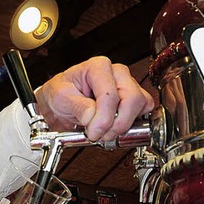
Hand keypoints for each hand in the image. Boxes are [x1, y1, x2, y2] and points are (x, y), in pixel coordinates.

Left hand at [35, 56, 154, 141]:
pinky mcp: (133, 98)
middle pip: (132, 99)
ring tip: (105, 132)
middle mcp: (116, 73)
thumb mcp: (61, 98)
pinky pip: (144, 110)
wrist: (59, 103)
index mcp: (98, 67)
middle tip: (100, 135)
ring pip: (141, 105)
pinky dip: (132, 123)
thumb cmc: (61, 94)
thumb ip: (78, 107)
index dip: (104, 119)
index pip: (110, 95)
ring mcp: (127, 84)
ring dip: (124, 125)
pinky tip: (114, 127)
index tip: (93, 132)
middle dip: (117, 123)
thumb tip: (93, 116)